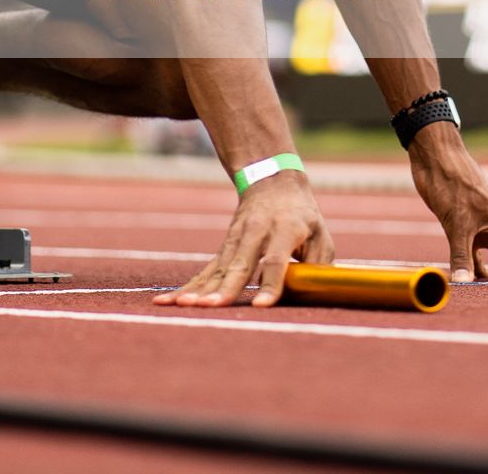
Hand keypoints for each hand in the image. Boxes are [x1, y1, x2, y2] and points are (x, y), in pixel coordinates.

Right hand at [153, 169, 333, 307]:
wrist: (271, 180)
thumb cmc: (302, 215)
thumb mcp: (320, 233)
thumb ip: (318, 264)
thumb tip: (310, 294)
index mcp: (285, 229)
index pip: (276, 259)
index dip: (270, 283)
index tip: (261, 306)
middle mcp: (256, 232)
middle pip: (239, 263)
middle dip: (225, 288)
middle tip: (211, 307)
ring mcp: (235, 239)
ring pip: (216, 268)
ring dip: (199, 289)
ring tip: (183, 307)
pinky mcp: (223, 248)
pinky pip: (205, 272)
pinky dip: (187, 287)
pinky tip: (167, 301)